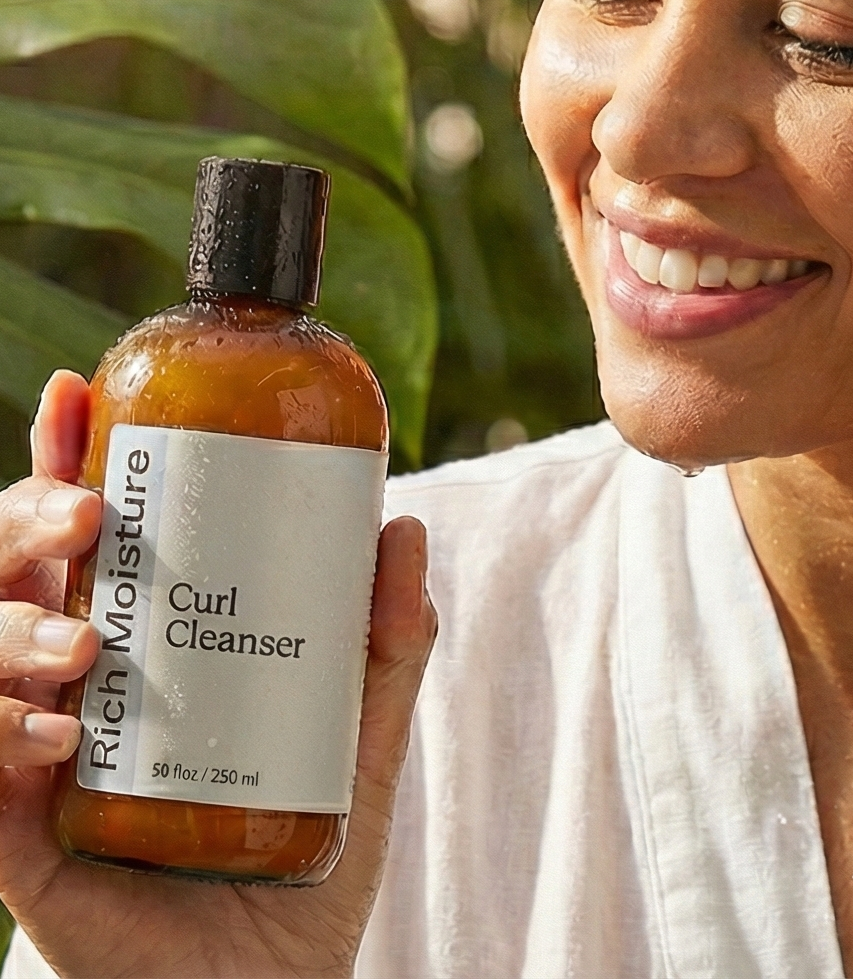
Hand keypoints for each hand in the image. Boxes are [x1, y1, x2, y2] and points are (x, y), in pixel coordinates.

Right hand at [0, 370, 436, 978]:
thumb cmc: (300, 863)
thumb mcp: (357, 737)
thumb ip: (385, 643)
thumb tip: (405, 524)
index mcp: (141, 648)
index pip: (87, 541)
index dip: (68, 466)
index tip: (78, 396)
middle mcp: (76, 689)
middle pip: (14, 578)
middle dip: (26, 526)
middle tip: (85, 517)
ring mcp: (36, 760)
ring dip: (12, 635)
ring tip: (86, 648)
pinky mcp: (18, 841)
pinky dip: (7, 737)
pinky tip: (64, 735)